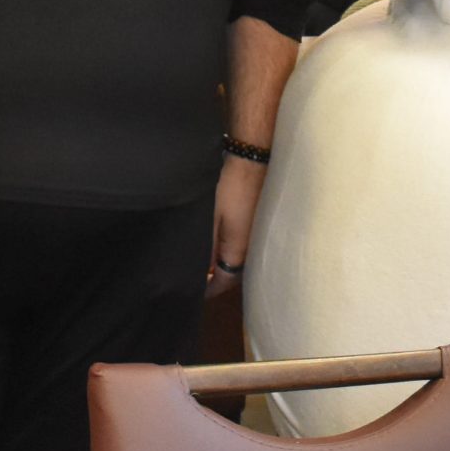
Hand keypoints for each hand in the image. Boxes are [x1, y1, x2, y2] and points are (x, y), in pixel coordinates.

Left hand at [209, 154, 267, 296]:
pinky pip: (242, 245)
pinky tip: (216, 239)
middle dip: (215, 279)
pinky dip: (228, 249)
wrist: (252, 159)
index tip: (192, 291)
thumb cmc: (228, 188)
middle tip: (195, 276)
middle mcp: (252, 248)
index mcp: (239, 252)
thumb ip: (205, 249)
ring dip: (221, 263)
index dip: (207, 290)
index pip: (223, 283)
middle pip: (232, 273)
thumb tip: (201, 272)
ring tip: (202, 258)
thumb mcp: (209, 220)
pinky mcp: (257, 222)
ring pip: (237, 259)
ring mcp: (257, 235)